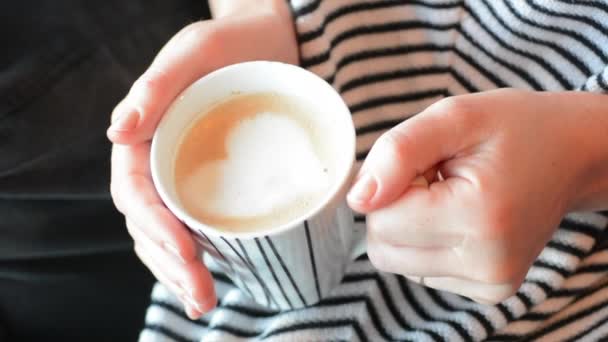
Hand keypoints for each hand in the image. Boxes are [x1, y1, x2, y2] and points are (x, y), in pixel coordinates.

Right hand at [108, 1, 297, 318]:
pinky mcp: (208, 182)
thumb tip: (118, 131)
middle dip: (170, 264)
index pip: (134, 191)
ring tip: (204, 302)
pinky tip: (215, 280)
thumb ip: (158, 86)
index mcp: (144, 134)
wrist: (268, 40)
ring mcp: (181, 174)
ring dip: (181, 272)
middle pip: (149, 222)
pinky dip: (199, 256)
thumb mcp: (195, 51)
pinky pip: (195, 224)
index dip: (155, 226)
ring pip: (168, 232)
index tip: (187, 252)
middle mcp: (157, 160)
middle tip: (202, 295)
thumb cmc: (232, 41)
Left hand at [347, 89, 607, 303]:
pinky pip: (421, 270)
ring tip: (450, 196)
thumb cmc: (514, 128)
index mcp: (479, 216)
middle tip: (436, 178)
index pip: (382, 220)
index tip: (425, 164)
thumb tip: (357, 199)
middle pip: (384, 247)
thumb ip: (397, 153)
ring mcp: (491, 282)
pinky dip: (427, 242)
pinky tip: (460, 216)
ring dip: (410, 225)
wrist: (571, 154)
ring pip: (397, 261)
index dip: (390, 185)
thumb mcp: (454, 117)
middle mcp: (487, 263)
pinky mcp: (490, 290)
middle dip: (396, 207)